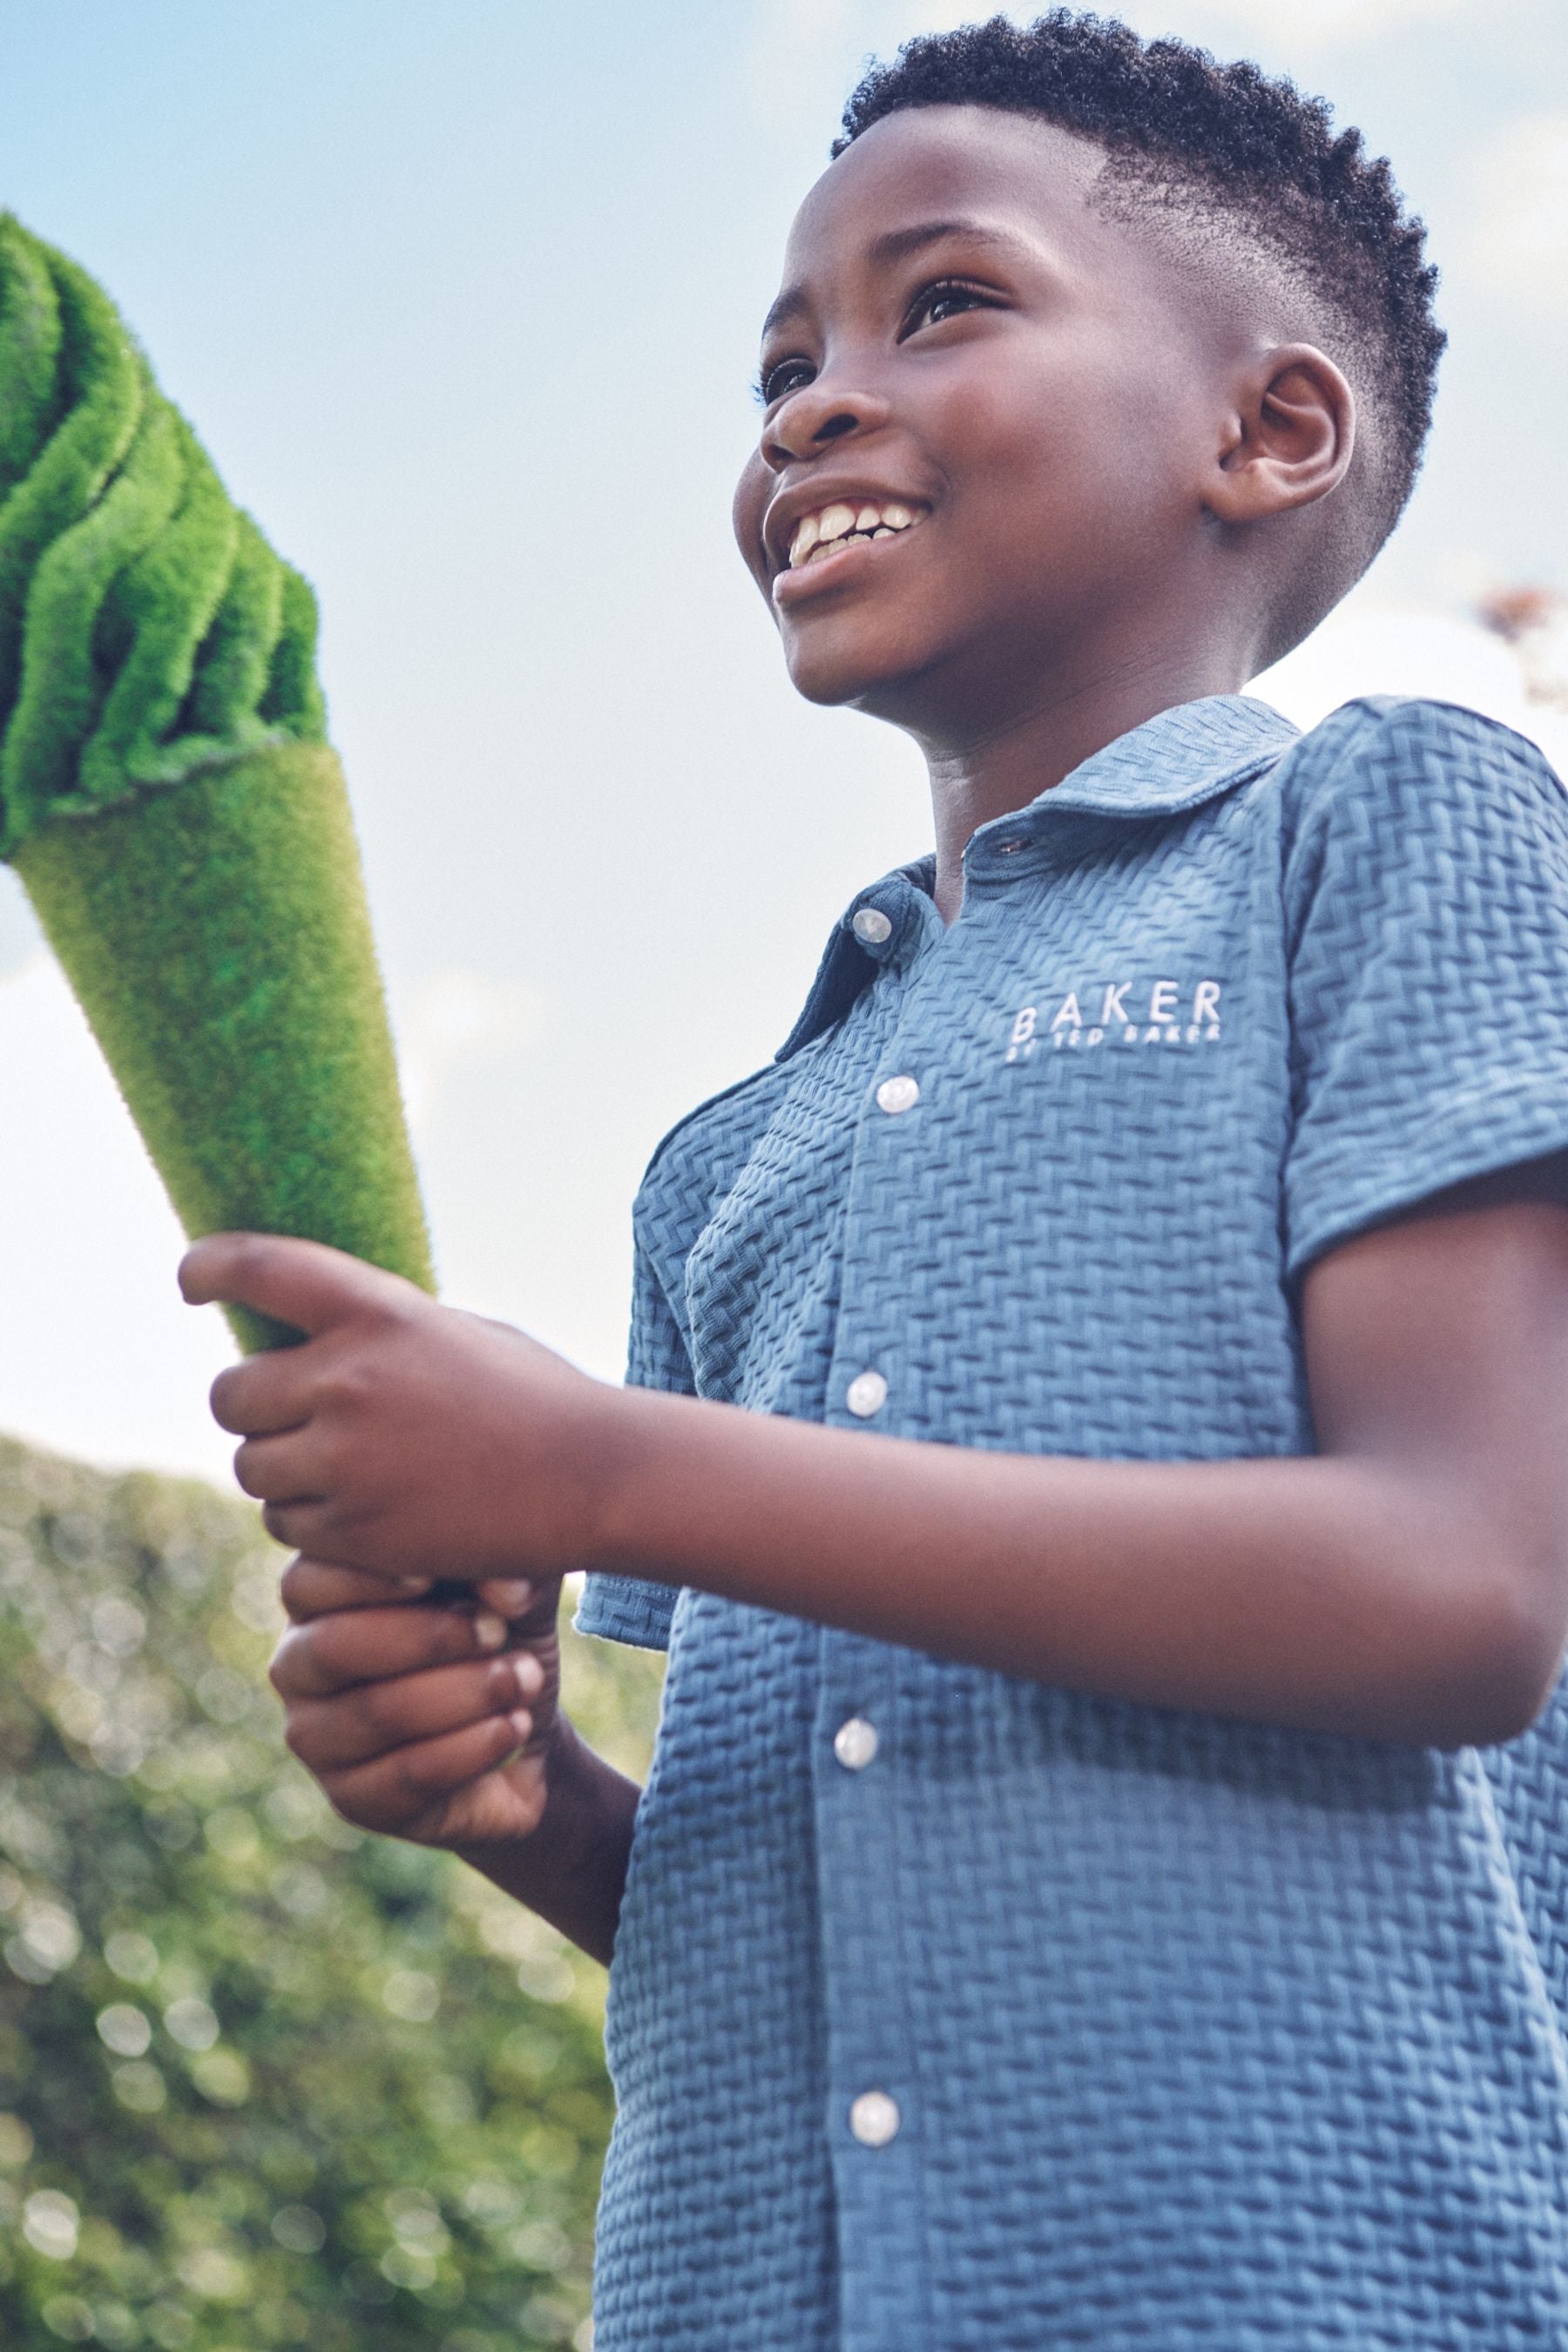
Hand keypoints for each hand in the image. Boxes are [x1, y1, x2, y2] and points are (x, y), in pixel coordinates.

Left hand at [180, 1234, 624, 1580]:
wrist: (593, 1478)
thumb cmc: (536, 1397)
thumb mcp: (456, 1335)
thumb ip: (376, 1332)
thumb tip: (300, 1339)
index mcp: (378, 1312)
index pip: (259, 1268)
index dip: (209, 1267)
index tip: (193, 1279)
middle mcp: (349, 1380)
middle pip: (231, 1395)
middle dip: (254, 1408)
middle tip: (292, 1417)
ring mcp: (346, 1460)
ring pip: (252, 1469)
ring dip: (282, 1471)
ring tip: (346, 1471)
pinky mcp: (354, 1530)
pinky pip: (289, 1527)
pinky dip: (315, 1524)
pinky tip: (371, 1514)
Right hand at [269, 1559, 565, 1846]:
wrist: (519, 1729)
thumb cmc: (499, 1636)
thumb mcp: (510, 1586)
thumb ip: (506, 1564)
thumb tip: (508, 1588)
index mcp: (319, 1599)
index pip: (305, 1581)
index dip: (363, 1578)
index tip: (432, 1576)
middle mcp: (299, 1667)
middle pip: (333, 1648)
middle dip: (429, 1637)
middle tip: (498, 1632)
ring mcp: (317, 1738)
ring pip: (377, 1714)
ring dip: (466, 1693)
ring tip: (523, 1680)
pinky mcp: (352, 1799)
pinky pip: (408, 1775)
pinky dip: (474, 1747)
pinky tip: (514, 1726)